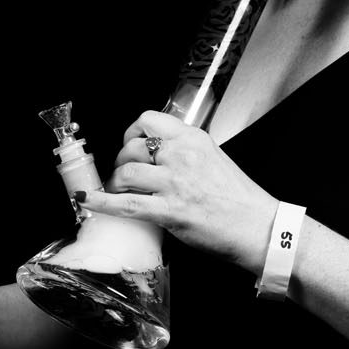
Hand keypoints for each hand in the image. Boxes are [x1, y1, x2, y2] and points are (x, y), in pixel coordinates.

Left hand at [79, 110, 277, 270]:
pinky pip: (125, 204)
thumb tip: (157, 158)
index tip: (129, 144)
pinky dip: (102, 202)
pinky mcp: (170, 210)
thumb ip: (186, 154)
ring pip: (126, 172)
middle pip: (132, 147)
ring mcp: (176, 182)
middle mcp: (183, 155)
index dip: (130, 132)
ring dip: (115, 182)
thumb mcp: (214, 160)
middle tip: (123, 174)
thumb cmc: (241, 201)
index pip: (148, 120)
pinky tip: (89, 201)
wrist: (259, 228)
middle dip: (120, 162)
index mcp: (194, 139)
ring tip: (119, 191)